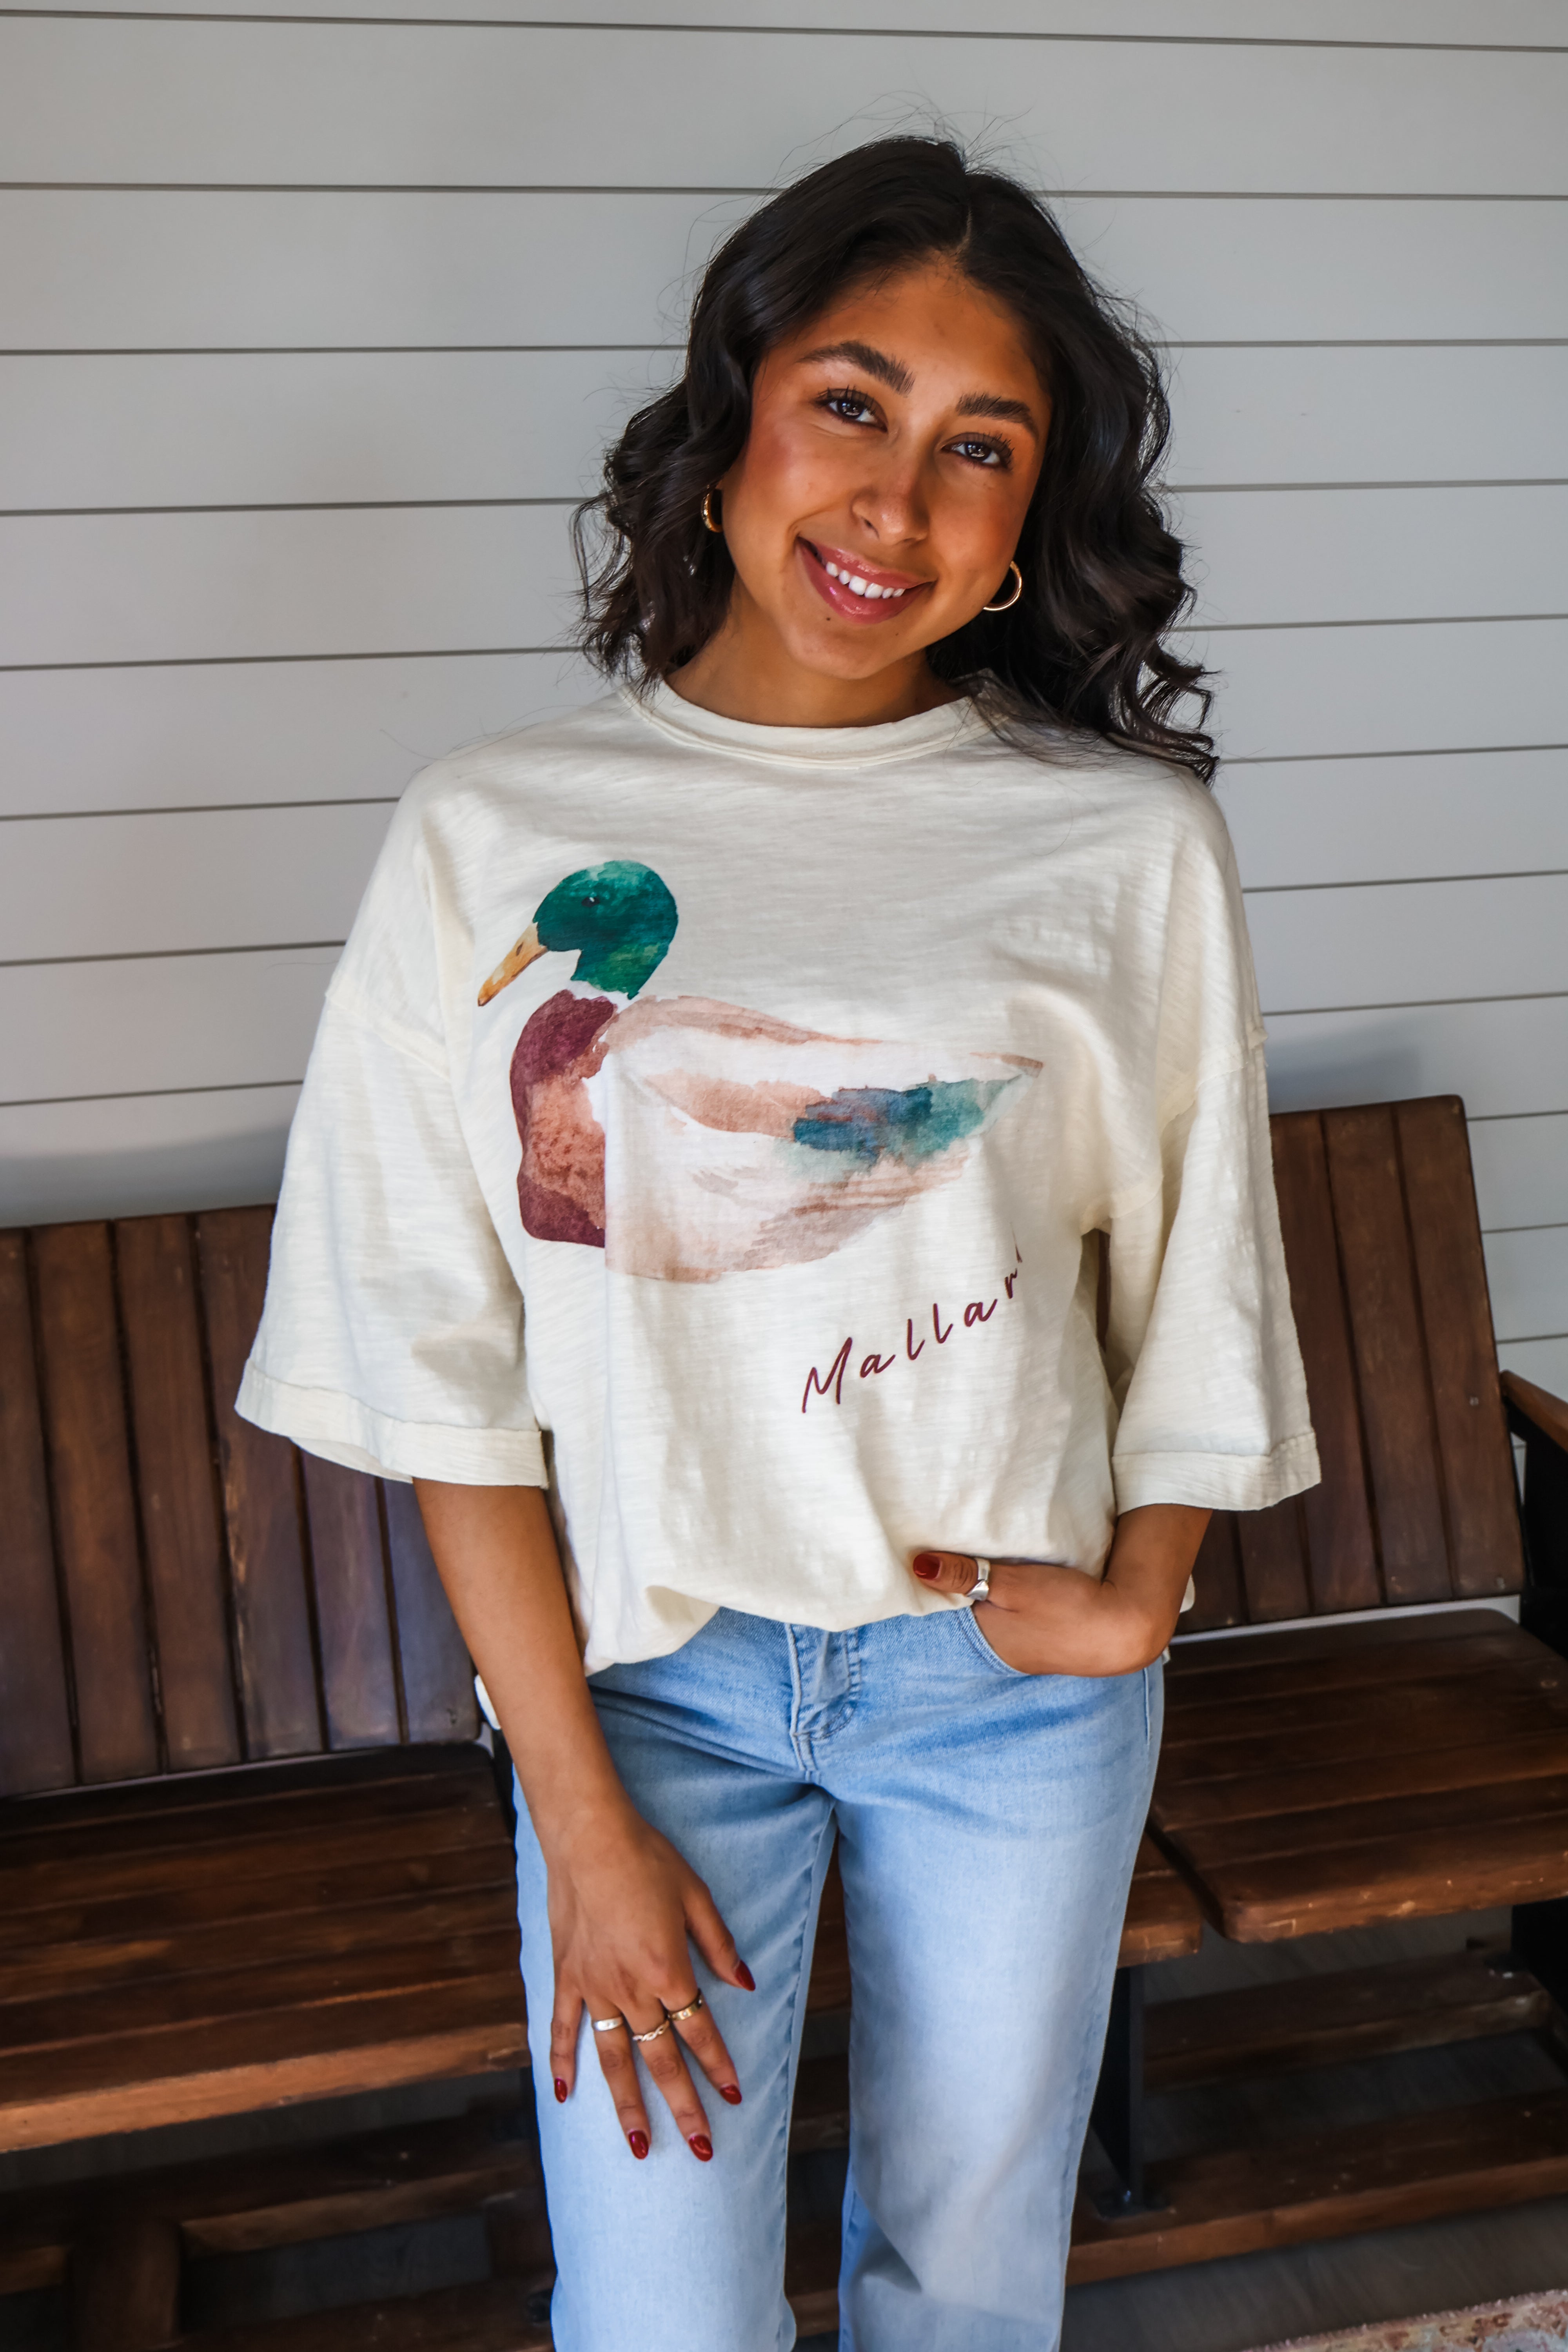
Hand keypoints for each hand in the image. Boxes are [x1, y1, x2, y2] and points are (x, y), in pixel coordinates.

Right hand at [546, 1798, 754, 2162]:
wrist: (589, 1837)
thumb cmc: (648, 1860)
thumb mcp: (696, 1897)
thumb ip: (720, 1946)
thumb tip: (746, 1984)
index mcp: (668, 1971)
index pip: (700, 2031)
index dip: (719, 2066)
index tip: (734, 2096)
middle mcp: (632, 1990)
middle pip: (661, 2060)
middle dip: (684, 2107)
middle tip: (700, 2149)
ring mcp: (595, 1988)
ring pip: (615, 2059)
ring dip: (628, 2105)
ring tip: (640, 2145)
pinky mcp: (567, 1977)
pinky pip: (562, 2029)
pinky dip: (562, 2063)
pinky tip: (565, 2097)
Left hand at [910, 1503, 1209, 1677]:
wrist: (1128, 1625)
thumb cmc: (1069, 1607)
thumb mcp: (1012, 1585)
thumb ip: (964, 1575)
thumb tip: (916, 1565)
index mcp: (984, 1639)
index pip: (938, 1615)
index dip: (922, 1592)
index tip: (906, 1565)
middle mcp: (997, 1647)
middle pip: (958, 1616)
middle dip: (942, 1595)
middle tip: (925, 1559)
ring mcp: (1020, 1643)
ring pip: (982, 1614)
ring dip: (971, 1594)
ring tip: (954, 1566)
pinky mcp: (1041, 1632)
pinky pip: (1004, 1613)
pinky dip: (995, 1599)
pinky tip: (995, 1583)